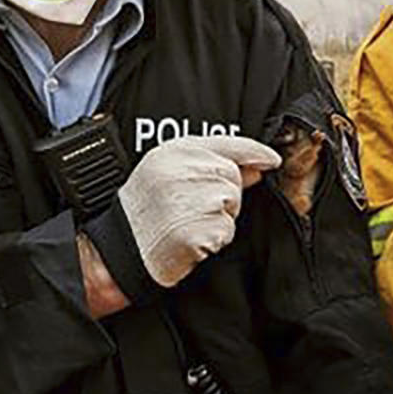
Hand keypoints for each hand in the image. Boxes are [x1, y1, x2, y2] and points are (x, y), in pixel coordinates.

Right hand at [84, 135, 280, 294]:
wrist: (121, 249)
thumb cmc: (146, 212)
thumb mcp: (171, 175)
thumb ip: (214, 166)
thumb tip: (257, 166)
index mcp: (173, 151)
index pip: (227, 143)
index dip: (254, 152)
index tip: (271, 159)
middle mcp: (181, 170)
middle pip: (232, 176)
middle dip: (224, 195)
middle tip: (192, 208)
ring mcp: (189, 199)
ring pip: (232, 203)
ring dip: (219, 218)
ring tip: (188, 222)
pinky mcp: (196, 228)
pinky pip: (226, 230)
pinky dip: (214, 239)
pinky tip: (189, 238)